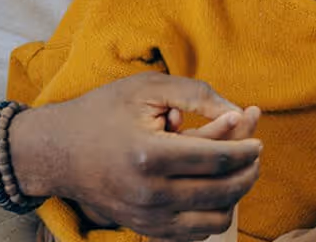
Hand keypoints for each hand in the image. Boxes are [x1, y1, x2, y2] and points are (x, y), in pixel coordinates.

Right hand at [18, 73, 260, 241]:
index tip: (258, 139)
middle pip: (223, 191)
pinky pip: (195, 233)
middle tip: (254, 153)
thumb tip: (239, 113)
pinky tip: (211, 188)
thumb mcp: (147, 88)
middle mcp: (150, 194)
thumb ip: (196, 94)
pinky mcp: (145, 229)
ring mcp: (147, 217)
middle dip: (249, 171)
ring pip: (215, 219)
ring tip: (234, 171)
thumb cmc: (103, 111)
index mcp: (151, 155)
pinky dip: (212, 213)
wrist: (57, 151)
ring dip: (234, 196)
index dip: (248, 148)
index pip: (220, 159)